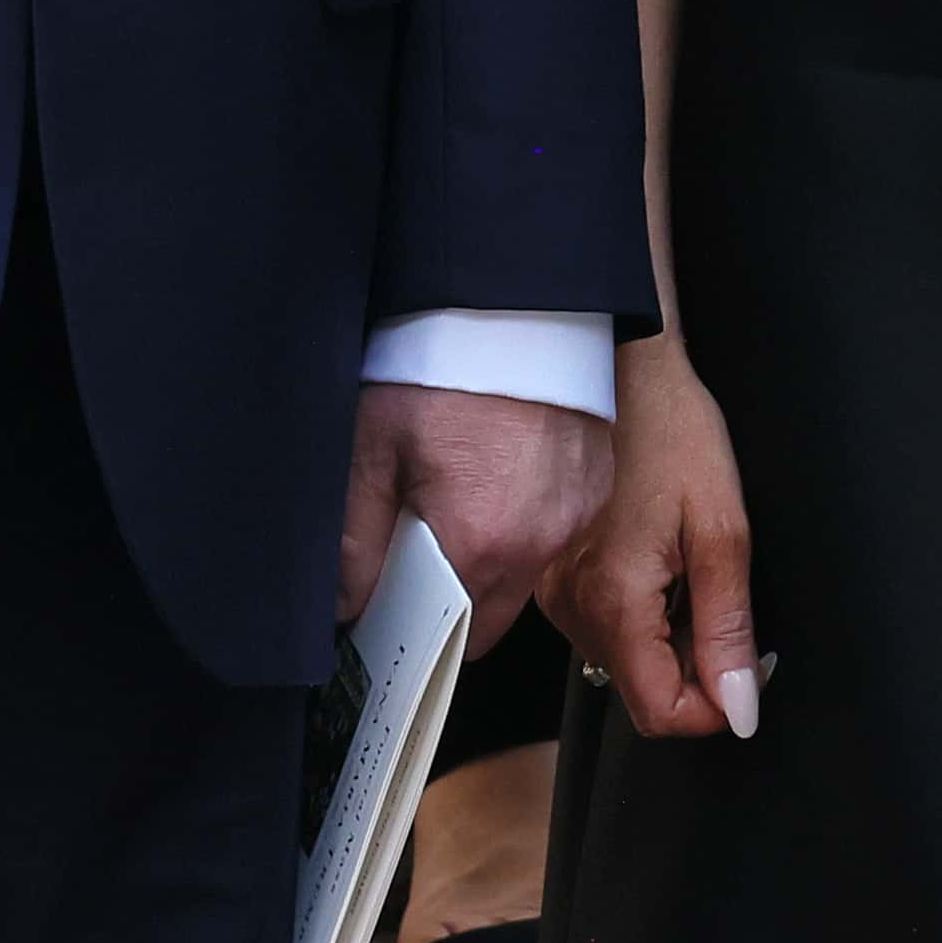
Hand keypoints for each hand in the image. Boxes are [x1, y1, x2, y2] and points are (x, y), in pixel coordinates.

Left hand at [345, 375, 613, 646]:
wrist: (513, 301)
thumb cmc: (442, 368)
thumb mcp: (370, 453)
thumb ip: (351, 544)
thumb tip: (345, 607)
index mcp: (481, 542)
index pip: (446, 641)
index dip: (410, 633)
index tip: (384, 610)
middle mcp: (540, 539)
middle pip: (490, 617)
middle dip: (451, 602)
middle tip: (414, 551)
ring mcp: (578, 511)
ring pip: (524, 573)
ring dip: (490, 559)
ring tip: (457, 502)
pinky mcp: (597, 482)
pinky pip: (555, 531)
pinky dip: (525, 521)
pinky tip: (497, 477)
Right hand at [557, 331, 760, 741]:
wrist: (630, 378)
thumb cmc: (676, 435)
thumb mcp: (724, 531)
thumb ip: (728, 628)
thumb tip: (738, 706)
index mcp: (613, 601)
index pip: (660, 713)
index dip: (715, 707)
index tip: (751, 674)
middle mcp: (575, 610)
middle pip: (646, 691)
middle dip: (700, 668)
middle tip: (733, 606)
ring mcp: (562, 597)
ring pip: (631, 664)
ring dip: (677, 642)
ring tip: (697, 573)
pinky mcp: (562, 582)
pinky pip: (612, 631)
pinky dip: (652, 618)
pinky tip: (670, 567)